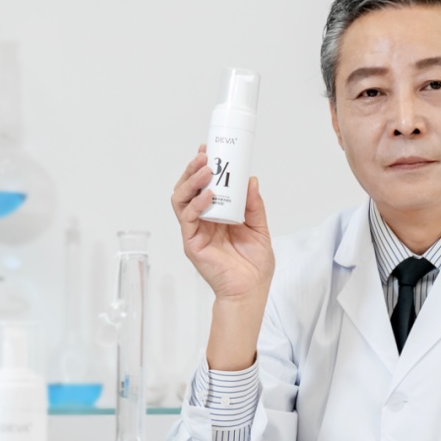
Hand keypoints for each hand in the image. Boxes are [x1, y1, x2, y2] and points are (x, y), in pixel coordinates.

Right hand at [172, 146, 275, 369]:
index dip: (202, 167)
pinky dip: (196, 204)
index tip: (209, 149)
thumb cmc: (254, 264)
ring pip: (181, 200)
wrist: (251, 290)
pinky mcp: (192, 243)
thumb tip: (251, 180)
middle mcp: (202, 220)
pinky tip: (208, 195)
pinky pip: (188, 219)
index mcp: (216, 215)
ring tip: (205, 168)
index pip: (203, 186)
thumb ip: (254, 206)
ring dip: (191, 182)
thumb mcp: (259, 228)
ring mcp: (195, 231)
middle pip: (187, 189)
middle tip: (204, 154)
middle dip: (193, 169)